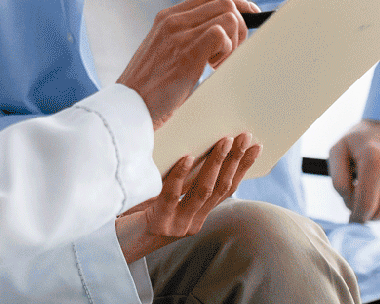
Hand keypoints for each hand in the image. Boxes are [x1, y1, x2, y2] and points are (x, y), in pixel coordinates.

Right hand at [115, 0, 253, 127]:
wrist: (129, 105)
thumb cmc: (149, 86)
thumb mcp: (163, 51)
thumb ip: (184, 37)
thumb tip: (219, 34)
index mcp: (166, 17)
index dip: (236, 3)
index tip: (250, 15)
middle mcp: (172, 20)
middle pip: (224, 2)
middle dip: (240, 25)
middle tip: (231, 52)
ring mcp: (178, 33)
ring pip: (228, 16)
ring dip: (234, 40)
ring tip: (217, 63)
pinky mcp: (187, 51)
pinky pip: (221, 34)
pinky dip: (227, 51)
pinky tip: (212, 68)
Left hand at [115, 133, 260, 261]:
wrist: (123, 242)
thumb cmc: (145, 213)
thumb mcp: (170, 200)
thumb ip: (186, 183)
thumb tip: (201, 147)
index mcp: (200, 215)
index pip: (228, 189)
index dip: (243, 168)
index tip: (256, 146)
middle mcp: (193, 221)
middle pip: (220, 188)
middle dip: (234, 160)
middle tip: (244, 136)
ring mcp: (178, 223)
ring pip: (202, 191)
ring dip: (216, 164)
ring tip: (224, 141)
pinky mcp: (159, 222)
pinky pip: (171, 196)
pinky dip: (180, 175)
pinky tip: (186, 157)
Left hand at [328, 118, 379, 222]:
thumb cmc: (363, 140)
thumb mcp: (339, 150)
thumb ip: (337, 179)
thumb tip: (350, 203)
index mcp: (375, 160)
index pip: (366, 205)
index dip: (356, 217)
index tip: (352, 218)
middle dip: (368, 216)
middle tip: (361, 208)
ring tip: (375, 194)